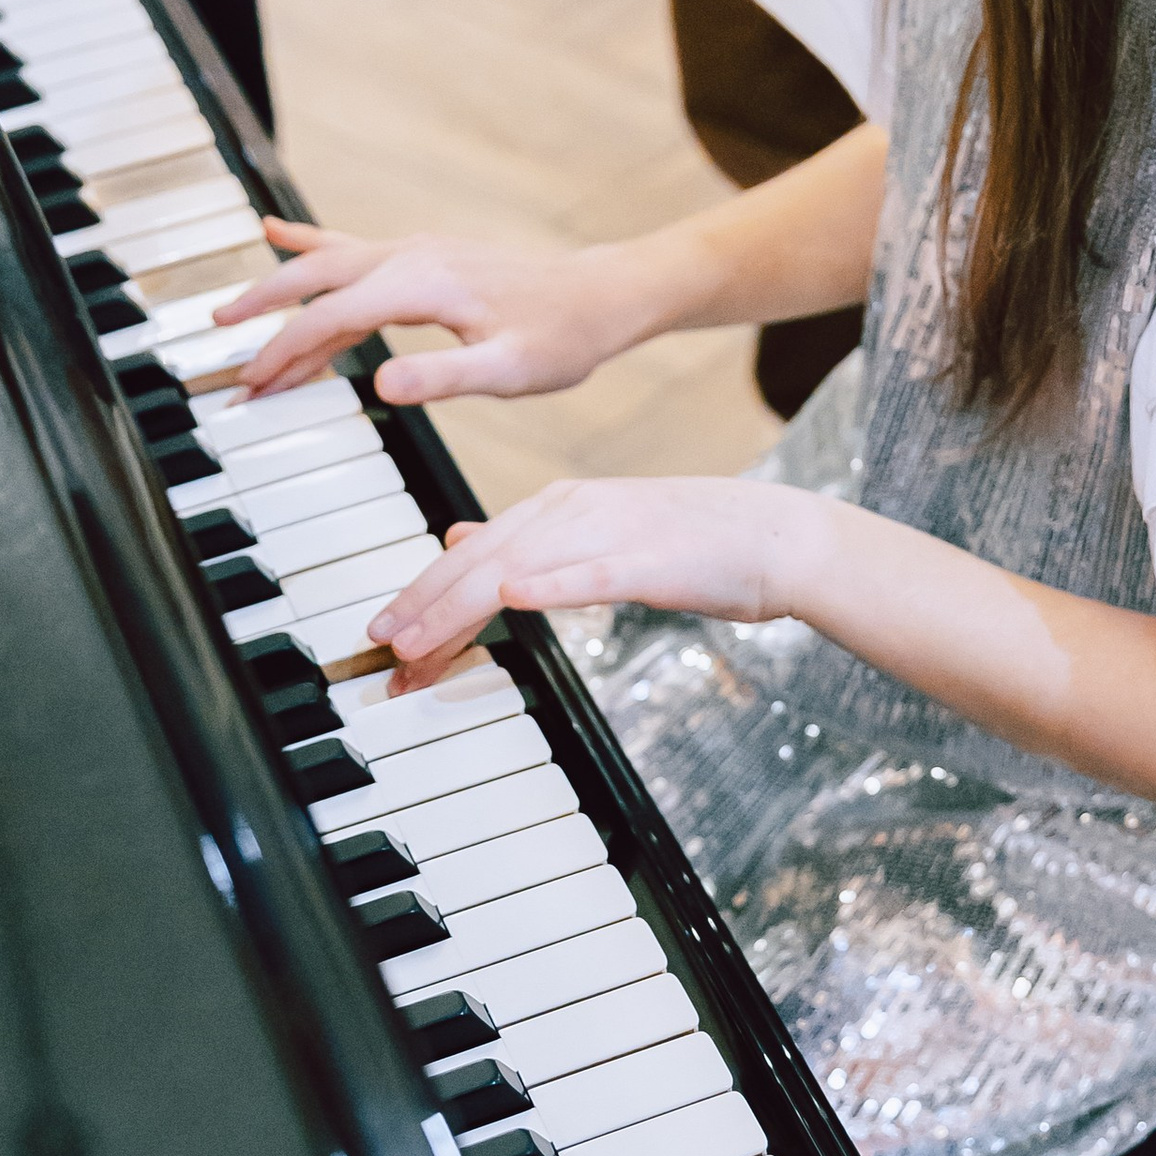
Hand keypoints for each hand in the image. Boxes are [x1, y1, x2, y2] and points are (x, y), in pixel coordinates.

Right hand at [215, 218, 658, 405]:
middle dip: (262, 315)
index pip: (330, 319)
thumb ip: (444, 376)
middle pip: (314, 282)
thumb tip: (380, 386)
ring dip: (277, 289)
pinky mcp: (423, 256)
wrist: (597, 298)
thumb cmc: (560, 338)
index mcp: (420, 285)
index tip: (252, 388)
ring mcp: (414, 252)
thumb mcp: (509, 371)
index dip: (284, 354)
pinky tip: (276, 232)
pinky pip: (351, 246)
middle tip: (219, 351)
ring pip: (326, 265)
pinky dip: (308, 242)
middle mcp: (409, 258)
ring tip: (230, 315)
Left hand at [372, 477, 826, 690]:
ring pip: (518, 568)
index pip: (471, 553)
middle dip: (423, 607)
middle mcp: (573, 510)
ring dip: (461, 605)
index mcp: (558, 506)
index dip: (422, 595)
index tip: (385, 638)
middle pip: (480, 561)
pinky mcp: (650, 560)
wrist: (774, 536)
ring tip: (419, 641)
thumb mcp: (596, 532)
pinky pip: (592, 573)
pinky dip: (551, 585)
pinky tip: (516, 599)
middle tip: (381, 649)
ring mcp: (609, 531)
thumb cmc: (690, 543)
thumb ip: (528, 540)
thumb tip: (460, 538)